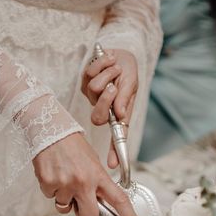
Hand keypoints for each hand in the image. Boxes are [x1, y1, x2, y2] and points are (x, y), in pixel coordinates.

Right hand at [32, 132, 143, 215]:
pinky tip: (54, 174)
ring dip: (65, 198)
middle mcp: (83, 182)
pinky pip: (51, 198)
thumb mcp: (93, 162)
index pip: (119, 200)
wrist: (49, 130)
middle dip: (86, 215)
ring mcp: (65, 184)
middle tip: (81, 202)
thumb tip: (99, 203)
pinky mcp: (48, 184)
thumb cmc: (72, 146)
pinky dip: (52, 190)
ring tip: (64, 177)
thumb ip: (97, 183)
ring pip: (66, 208)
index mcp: (98, 175)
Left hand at [81, 48, 138, 168]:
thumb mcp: (131, 83)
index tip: (113, 166)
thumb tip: (120, 115)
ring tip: (115, 68)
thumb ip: (125, 98)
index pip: (117, 136)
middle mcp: (104, 109)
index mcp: (119, 114)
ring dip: (108, 74)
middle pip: (98, 117)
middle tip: (115, 87)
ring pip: (94, 90)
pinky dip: (102, 64)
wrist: (119, 49)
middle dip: (106, 99)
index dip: (114, 152)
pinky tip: (108, 61)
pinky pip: (89, 75)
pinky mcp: (83, 83)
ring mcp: (92, 98)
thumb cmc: (127, 69)